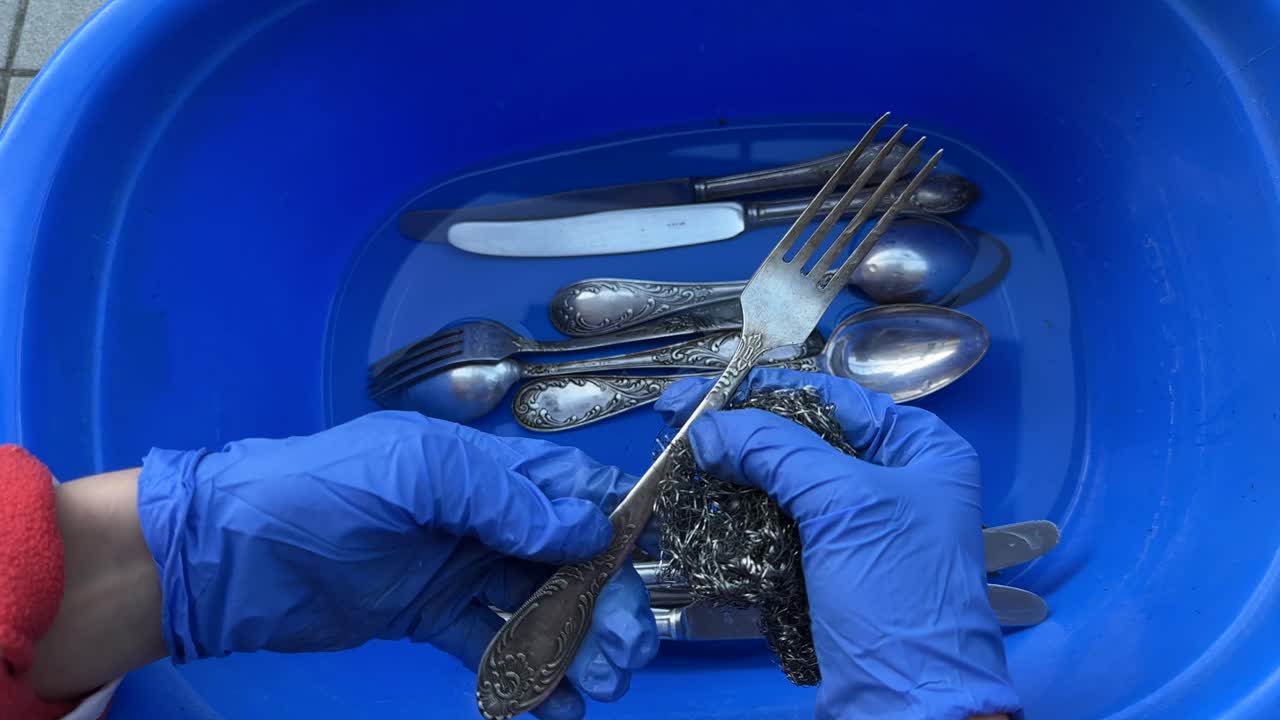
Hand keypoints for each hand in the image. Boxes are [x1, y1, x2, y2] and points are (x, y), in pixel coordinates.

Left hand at [136, 410, 658, 719]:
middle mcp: (482, 518)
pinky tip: (551, 706)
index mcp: (484, 471)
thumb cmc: (320, 492)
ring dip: (575, 646)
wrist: (229, 556)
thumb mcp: (414, 474)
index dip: (616, 526)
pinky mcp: (431, 616)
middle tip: (620, 656)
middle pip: (569, 559)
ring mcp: (458, 569)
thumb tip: (588, 528)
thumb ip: (500, 499)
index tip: (642, 571)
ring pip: (539, 607)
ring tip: (592, 688)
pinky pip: (492, 645)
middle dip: (605, 605)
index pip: (572, 491)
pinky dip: (525, 675)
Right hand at [656, 368, 1020, 719]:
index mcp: (920, 449)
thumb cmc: (895, 598)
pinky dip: (738, 521)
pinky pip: (776, 530)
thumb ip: (774, 451)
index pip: (832, 397)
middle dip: (739, 433)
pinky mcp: (828, 572)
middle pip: (802, 438)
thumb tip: (707, 427)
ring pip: (782, 485)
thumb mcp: (843, 507)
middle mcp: (894, 481)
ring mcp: (859, 530)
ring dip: (731, 477)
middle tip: (676, 425)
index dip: (761, 391)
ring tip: (678, 467)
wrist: (907, 713)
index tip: (699, 393)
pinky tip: (699, 511)